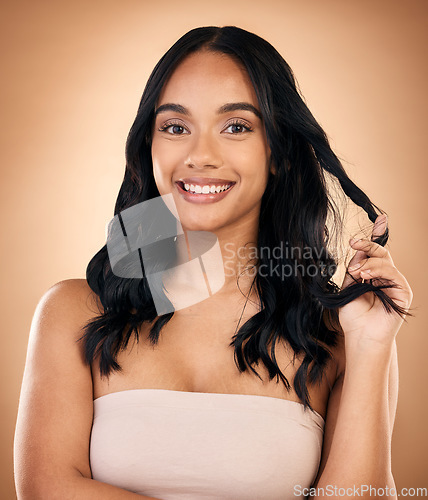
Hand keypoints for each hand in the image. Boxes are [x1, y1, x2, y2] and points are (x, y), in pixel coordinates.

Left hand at [338, 215, 412, 348]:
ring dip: (369, 263)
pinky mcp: (403, 293)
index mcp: (373, 273)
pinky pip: (393, 275)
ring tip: (357, 273)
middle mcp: (386, 277)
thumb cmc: (353, 314)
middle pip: (381, 252)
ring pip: (386, 262)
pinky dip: (378, 272)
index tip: (380, 219)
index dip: (378, 234)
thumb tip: (357, 249)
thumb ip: (354, 267)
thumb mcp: (349, 285)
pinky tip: (365, 276)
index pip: (376, 251)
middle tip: (353, 243)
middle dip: (368, 245)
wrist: (360, 335)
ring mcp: (396, 284)